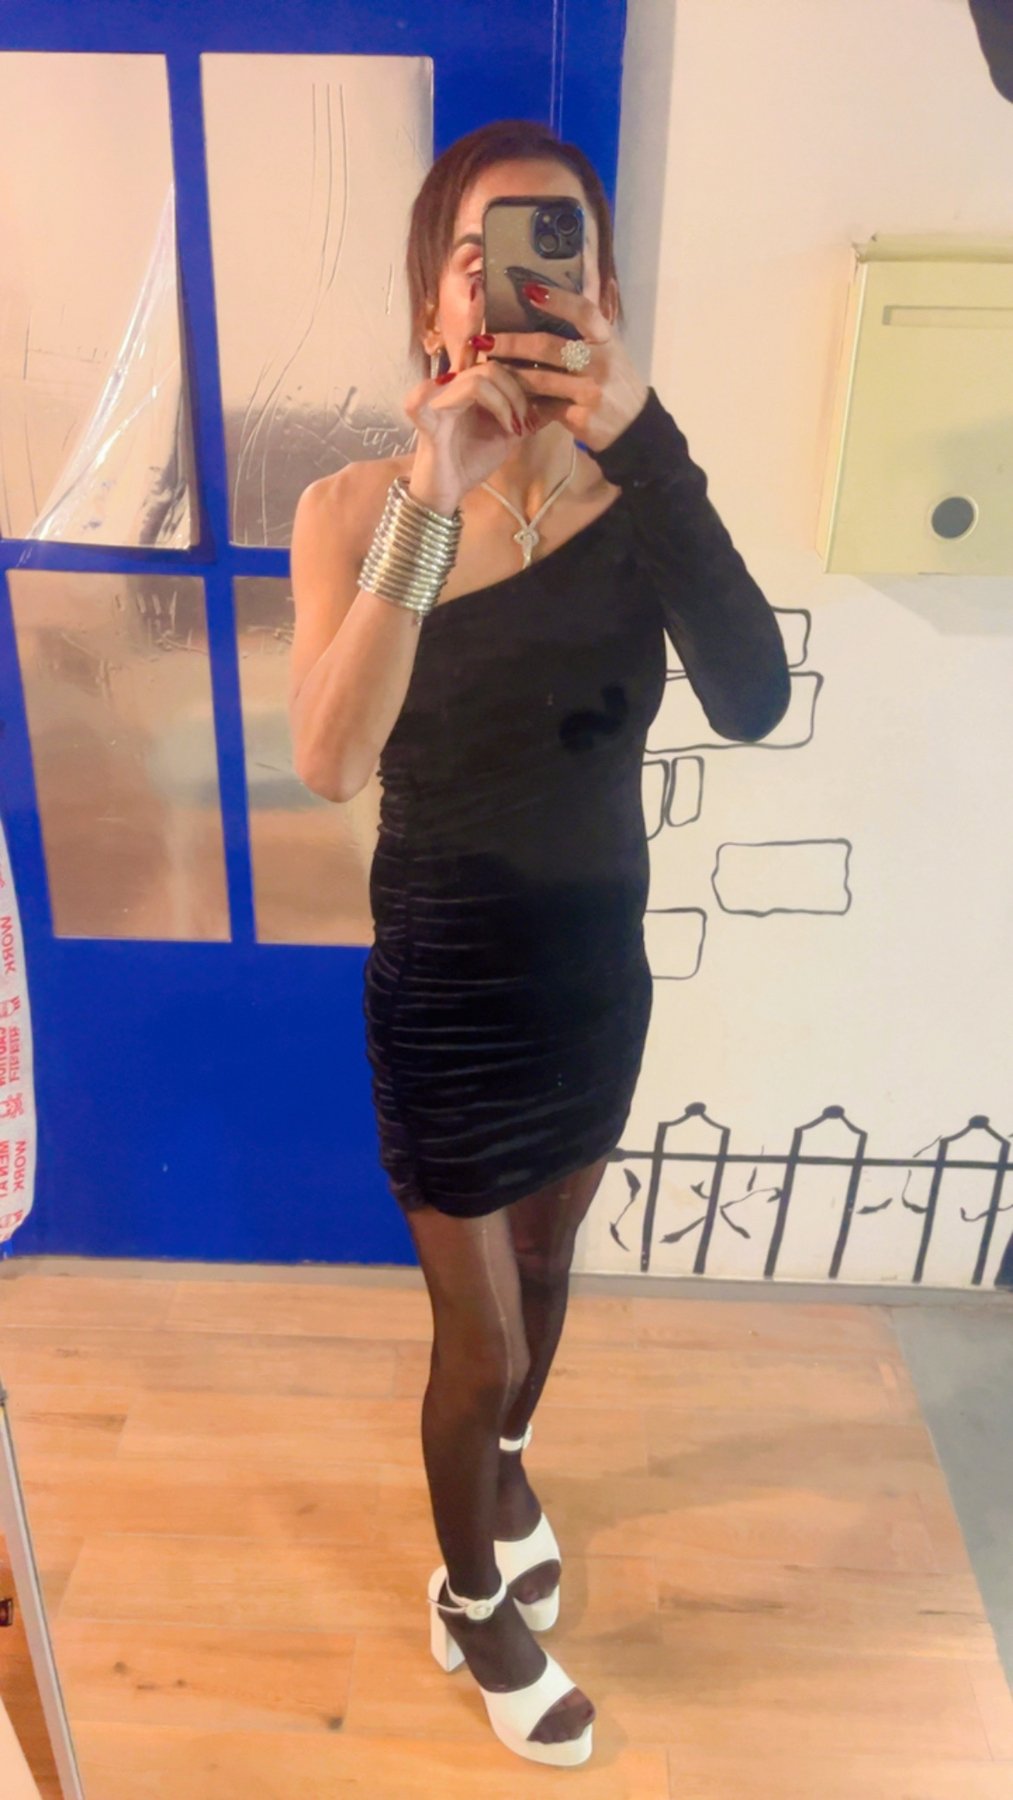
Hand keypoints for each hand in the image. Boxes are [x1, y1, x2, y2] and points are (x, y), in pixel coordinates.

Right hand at [403, 335, 539, 512]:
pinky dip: (451, 404)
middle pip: (490, 367)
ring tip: (513, 428)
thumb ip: (525, 417)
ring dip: (504, 402)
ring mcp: (436, 399)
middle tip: (525, 422)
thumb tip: (555, 403)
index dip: (522, 381)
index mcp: (468, 387)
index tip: (536, 410)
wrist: (447, 492)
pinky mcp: (424, 417)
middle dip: (517, 392)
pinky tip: (492, 425)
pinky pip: (428, 397)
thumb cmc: (471, 462)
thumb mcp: (507, 437)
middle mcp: (451, 386)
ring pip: (477, 379)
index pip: (498, 364)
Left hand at [486, 284, 648, 453]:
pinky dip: (525, 402)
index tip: (529, 290)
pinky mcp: (581, 417)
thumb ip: (585, 333)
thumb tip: (548, 302)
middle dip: (512, 343)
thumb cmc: (616, 385)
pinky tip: (507, 398)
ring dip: (510, 373)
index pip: (583, 311)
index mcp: (607, 340)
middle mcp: (601, 362)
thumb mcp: (610, 352)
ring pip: (540, 379)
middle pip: (548, 346)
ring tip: (488, 367)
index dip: (557, 299)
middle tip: (486, 340)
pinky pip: (544, 407)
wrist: (635, 430)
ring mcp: (591, 391)